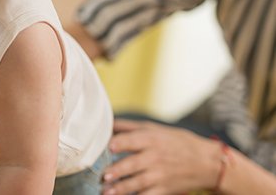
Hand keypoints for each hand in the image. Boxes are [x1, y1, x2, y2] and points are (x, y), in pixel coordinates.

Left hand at [102, 119, 220, 194]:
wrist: (207, 163)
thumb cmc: (178, 142)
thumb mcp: (155, 129)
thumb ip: (129, 127)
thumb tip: (107, 123)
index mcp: (151, 139)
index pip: (132, 140)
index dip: (119, 143)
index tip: (108, 147)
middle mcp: (155, 157)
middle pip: (132, 164)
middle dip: (117, 171)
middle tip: (103, 176)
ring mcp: (160, 176)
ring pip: (137, 183)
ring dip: (121, 189)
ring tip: (107, 192)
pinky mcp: (164, 190)